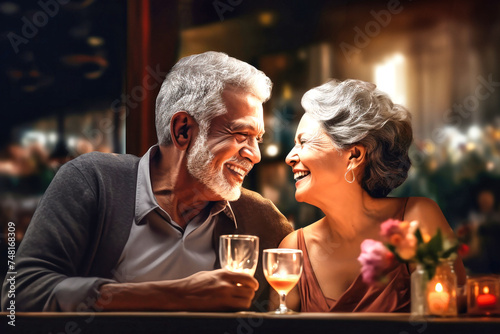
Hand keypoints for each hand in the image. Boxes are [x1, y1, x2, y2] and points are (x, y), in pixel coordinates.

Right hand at [96, 269, 258, 310]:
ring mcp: (223, 297)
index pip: (247, 278)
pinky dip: (238, 309)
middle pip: (249, 291)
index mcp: (223, 273)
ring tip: (240, 301)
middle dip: (250, 293)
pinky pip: (237, 309)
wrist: (180, 295)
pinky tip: (233, 307)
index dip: (253, 283)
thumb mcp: (210, 274)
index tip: (254, 286)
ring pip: (246, 301)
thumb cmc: (193, 284)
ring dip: (245, 302)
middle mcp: (225, 284)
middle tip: (247, 294)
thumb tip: (235, 279)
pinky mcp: (220, 308)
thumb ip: (224, 275)